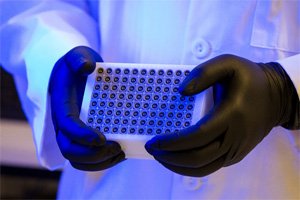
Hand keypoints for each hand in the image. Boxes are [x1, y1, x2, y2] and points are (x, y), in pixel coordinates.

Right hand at [50, 46, 124, 170]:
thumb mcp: (77, 55)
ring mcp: (74, 133)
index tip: (102, 138)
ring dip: (99, 162)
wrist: (77, 71)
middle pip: (69, 150)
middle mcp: (64, 124)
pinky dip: (103, 161)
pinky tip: (121, 153)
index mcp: (62, 106)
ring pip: (78, 159)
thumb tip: (86, 67)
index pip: (67, 127)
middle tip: (117, 148)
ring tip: (121, 153)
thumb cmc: (77, 65)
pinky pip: (88, 157)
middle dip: (92, 154)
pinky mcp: (84, 137)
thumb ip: (79, 59)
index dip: (82, 136)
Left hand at [145, 54, 297, 176]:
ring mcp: (236, 150)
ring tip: (160, 157)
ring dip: (177, 166)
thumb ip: (203, 73)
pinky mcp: (235, 155)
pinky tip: (177, 158)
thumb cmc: (250, 79)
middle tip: (152, 149)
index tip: (155, 140)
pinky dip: (190, 167)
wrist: (275, 96)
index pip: (197, 136)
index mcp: (231, 116)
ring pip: (203, 168)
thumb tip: (181, 91)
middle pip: (197, 158)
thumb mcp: (228, 64)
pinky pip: (210, 167)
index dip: (173, 142)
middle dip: (170, 158)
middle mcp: (234, 138)